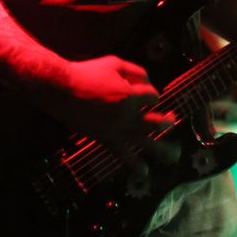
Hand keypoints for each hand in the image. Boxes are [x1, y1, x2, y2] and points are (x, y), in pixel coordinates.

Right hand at [49, 55, 179, 174]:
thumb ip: (136, 71)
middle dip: (167, 123)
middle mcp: (128, 116)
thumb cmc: (87, 73)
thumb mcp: (115, 63)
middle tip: (171, 121)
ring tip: (173, 155)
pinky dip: (135, 165)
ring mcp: (118, 130)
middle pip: (157, 123)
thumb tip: (149, 82)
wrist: (62, 90)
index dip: (151, 94)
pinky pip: (124, 155)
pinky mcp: (106, 139)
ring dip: (162, 150)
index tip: (144, 93)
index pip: (153, 97)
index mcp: (131, 95)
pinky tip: (144, 173)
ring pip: (146, 143)